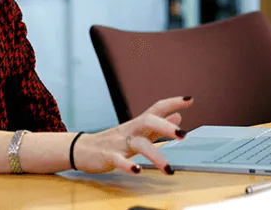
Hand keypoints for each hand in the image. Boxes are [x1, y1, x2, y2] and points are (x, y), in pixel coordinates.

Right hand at [72, 96, 193, 174]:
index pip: (156, 109)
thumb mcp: (137, 132)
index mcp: (137, 124)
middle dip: (166, 127)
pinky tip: (137, 170)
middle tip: (184, 134)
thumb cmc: (112, 141)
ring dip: (155, 156)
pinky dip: (127, 165)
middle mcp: (130, 130)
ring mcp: (119, 143)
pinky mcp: (108, 156)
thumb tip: (178, 117)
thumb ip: (158, 127)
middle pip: (148, 121)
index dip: (172, 103)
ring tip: (168, 169)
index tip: (189, 100)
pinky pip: (118, 160)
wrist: (82, 149)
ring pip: (138, 144)